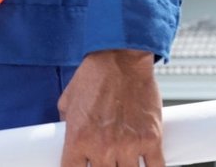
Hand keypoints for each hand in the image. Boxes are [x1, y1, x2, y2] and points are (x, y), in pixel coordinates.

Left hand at [58, 49, 164, 166]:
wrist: (120, 60)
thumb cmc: (93, 77)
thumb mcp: (67, 102)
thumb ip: (66, 126)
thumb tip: (65, 140)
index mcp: (78, 139)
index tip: (82, 166)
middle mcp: (102, 147)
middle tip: (106, 159)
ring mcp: (128, 145)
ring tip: (122, 159)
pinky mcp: (151, 140)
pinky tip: (145, 164)